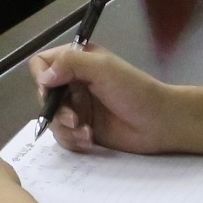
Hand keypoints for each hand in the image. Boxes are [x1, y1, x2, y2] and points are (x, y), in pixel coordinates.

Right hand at [27, 44, 179, 154]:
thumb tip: (43, 77)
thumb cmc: (135, 90)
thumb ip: (70, 64)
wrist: (160, 123)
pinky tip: (90, 140)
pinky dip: (73, 140)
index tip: (51, 90)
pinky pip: (64, 137)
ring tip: (85, 131)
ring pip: (52, 119)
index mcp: (78, 62)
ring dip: (64, 128)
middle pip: (44, 95)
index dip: (42, 77)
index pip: (42, 64)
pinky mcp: (84, 130)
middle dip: (55, 109)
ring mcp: (79, 108)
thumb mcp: (103, 69)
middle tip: (72, 117)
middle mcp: (74, 84)